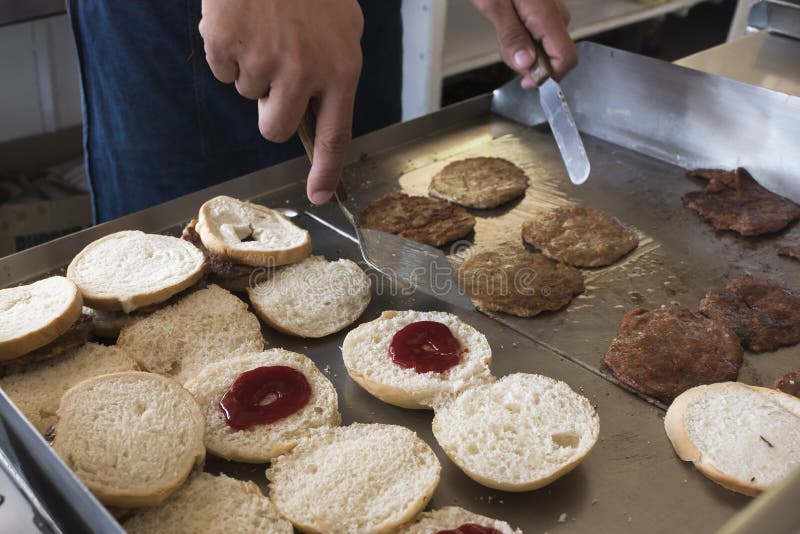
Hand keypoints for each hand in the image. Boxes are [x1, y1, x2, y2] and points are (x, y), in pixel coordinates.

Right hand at [199, 0, 363, 203]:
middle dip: (268, 110)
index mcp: (341, 68)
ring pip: (246, 93)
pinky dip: (228, 49)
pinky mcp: (226, 43)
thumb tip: (316, 111)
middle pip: (273, 127)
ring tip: (264, 26)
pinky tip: (242, 19)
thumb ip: (333, 71)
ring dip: (251, 67)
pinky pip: (222, 69)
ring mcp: (262, 58)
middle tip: (274, 73)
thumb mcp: (343, 27)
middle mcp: (303, 71)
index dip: (327, 169)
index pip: (335, 133)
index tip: (320, 195)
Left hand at [472, 0, 575, 87]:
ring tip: (503, 26)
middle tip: (503, 45)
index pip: (566, 59)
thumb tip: (526, 64)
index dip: (548, 77)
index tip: (526, 82)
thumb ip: (511, 36)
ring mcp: (552, 10)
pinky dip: (524, 36)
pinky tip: (509, 22)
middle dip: (527, 62)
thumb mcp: (494, 5)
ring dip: (523, 48)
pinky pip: (540, 32)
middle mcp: (556, 13)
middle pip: (553, 56)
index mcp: (546, 15)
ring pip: (545, 45)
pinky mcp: (545, 8)